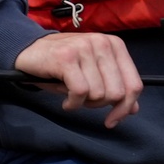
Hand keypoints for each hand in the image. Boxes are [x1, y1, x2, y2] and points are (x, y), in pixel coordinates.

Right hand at [14, 32, 142, 128]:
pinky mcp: (66, 58)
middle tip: (84, 101)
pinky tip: (66, 101)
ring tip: (72, 95)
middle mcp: (102, 43)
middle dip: (100, 105)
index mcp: (115, 45)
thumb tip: (133, 108)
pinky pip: (80, 92)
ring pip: (98, 94)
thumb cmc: (64, 65)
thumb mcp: (93, 73)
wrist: (29, 50)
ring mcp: (84, 48)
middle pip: (116, 93)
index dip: (125, 107)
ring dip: (84, 103)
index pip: (134, 84)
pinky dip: (72, 104)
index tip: (113, 119)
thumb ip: (114, 87)